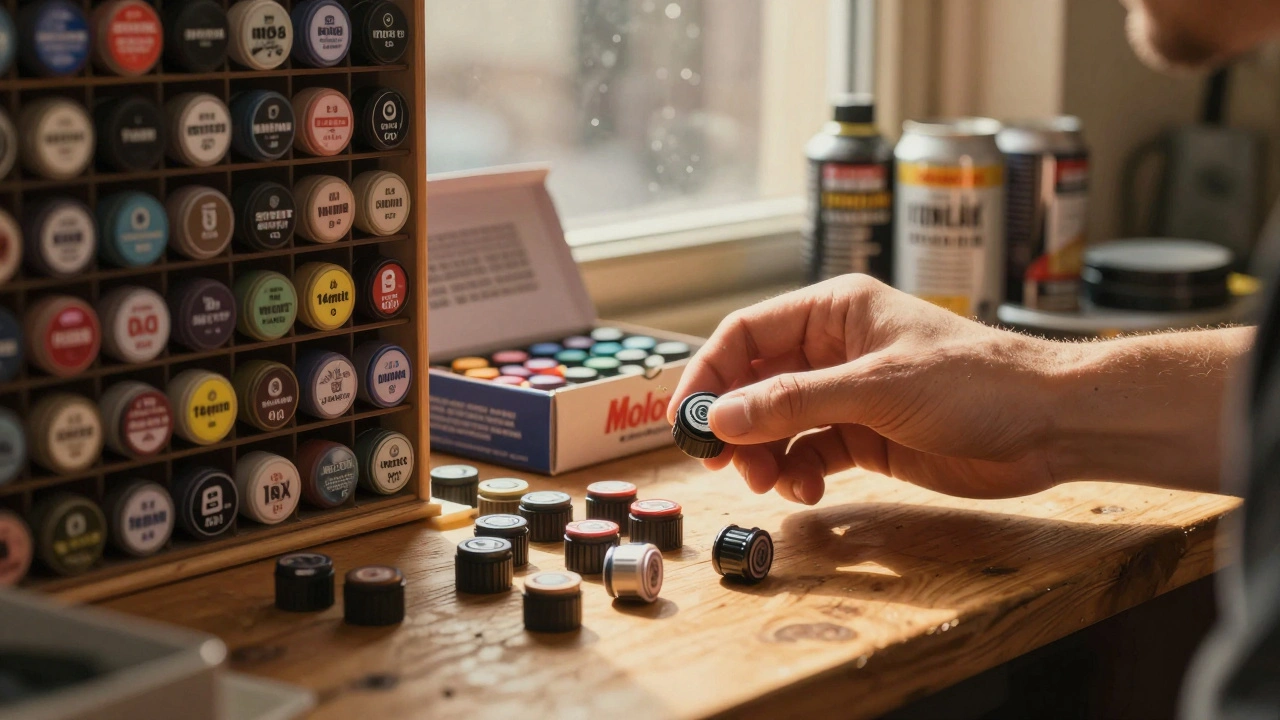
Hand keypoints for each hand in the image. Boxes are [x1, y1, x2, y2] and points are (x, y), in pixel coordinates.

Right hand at [667, 275, 1065, 503]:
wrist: (1048, 425)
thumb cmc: (976, 381)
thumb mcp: (876, 387)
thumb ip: (795, 402)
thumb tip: (723, 417)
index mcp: (834, 312)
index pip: (747, 335)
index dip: (709, 374)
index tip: (685, 418)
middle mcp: (834, 350)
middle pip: (755, 383)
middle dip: (735, 424)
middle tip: (721, 463)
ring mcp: (849, 395)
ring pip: (778, 424)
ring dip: (765, 456)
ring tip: (772, 482)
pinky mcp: (866, 437)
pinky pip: (809, 454)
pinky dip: (798, 473)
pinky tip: (807, 490)